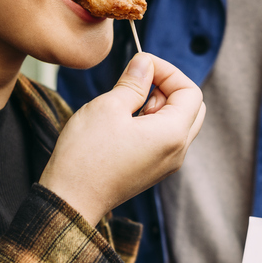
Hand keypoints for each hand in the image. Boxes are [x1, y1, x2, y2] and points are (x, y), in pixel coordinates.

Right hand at [40, 53, 204, 224]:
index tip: (142, 64)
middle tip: (138, 82)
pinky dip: (151, 122)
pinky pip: (164, 139)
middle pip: (191, 107)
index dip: (168, 71)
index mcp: (173, 134)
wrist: (70, 199)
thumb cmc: (86, 155)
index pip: (190, 91)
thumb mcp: (109, 107)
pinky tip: (124, 122)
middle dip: (167, 87)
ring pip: (177, 123)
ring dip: (158, 105)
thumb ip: (133, 82)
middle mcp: (177, 152)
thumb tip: (145, 63)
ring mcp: (166, 164)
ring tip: (127, 103)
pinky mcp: (153, 170)